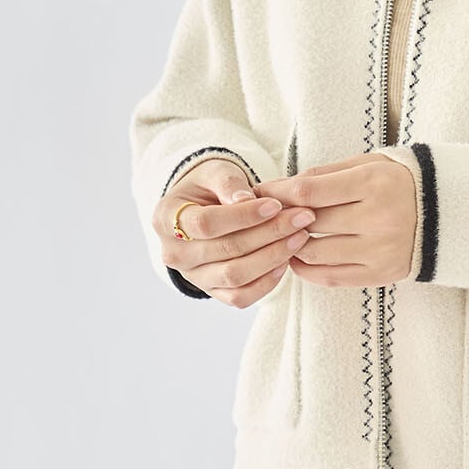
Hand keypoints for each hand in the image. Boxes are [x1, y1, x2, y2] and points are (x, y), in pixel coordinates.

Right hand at [154, 157, 317, 307]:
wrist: (205, 207)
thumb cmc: (210, 186)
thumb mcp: (215, 172)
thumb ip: (228, 183)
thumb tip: (246, 200)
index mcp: (166, 219)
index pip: (205, 224)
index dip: (243, 216)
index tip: (275, 204)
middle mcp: (174, 253)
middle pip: (226, 250)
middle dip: (269, 233)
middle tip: (302, 217)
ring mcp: (193, 276)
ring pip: (235, 277)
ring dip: (273, 257)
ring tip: (300, 236)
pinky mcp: (212, 292)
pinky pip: (240, 297)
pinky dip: (267, 282)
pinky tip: (286, 260)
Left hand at [250, 153, 416, 288]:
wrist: (446, 212)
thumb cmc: (398, 182)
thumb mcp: (368, 164)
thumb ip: (326, 174)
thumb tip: (283, 187)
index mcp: (374, 183)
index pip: (309, 191)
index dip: (277, 193)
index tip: (259, 193)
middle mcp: (378, 218)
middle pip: (309, 223)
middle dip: (280, 218)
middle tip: (264, 215)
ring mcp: (380, 250)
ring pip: (315, 253)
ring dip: (291, 245)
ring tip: (283, 235)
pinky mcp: (382, 273)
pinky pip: (331, 276)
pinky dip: (306, 268)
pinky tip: (298, 256)